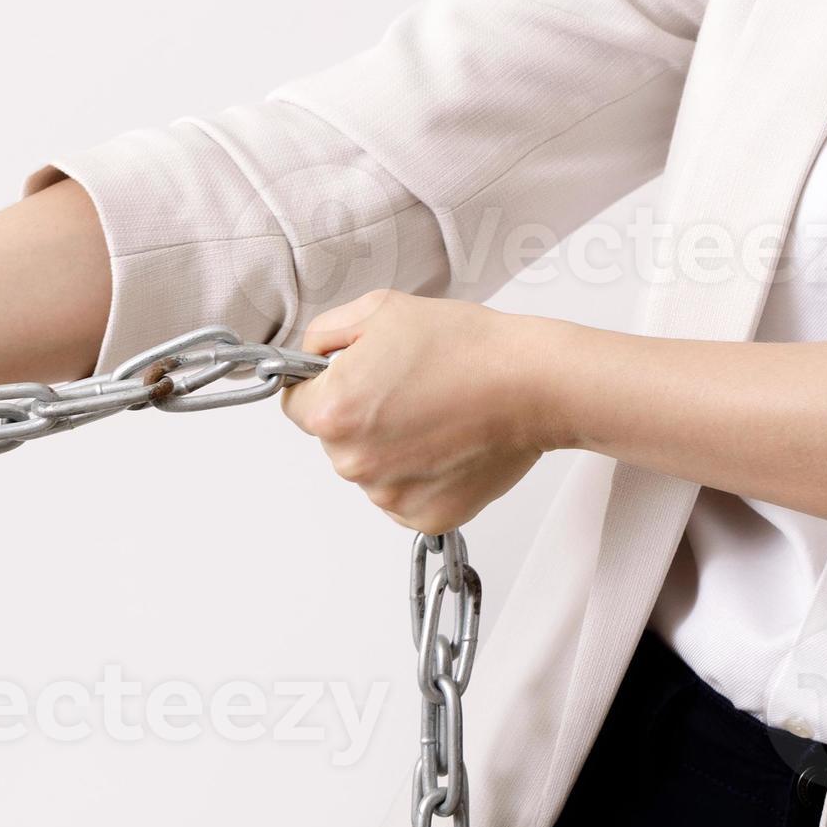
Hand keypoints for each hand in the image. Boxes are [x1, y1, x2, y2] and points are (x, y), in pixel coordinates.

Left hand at [278, 291, 557, 535]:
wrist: (532, 383)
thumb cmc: (466, 346)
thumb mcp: (380, 310)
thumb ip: (325, 334)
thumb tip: (309, 358)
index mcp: (334, 411)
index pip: (295, 403)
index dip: (322, 383)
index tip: (354, 376)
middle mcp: (354, 462)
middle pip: (333, 439)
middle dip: (360, 414)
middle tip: (408, 387)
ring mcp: (389, 496)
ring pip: (370, 469)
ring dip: (390, 446)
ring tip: (435, 413)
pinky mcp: (424, 516)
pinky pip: (402, 495)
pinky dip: (420, 475)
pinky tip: (447, 442)